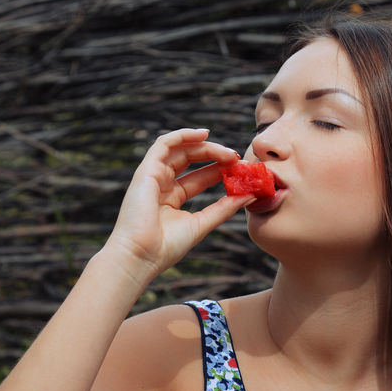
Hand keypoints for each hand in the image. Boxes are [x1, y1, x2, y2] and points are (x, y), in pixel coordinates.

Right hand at [104, 128, 251, 279]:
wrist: (141, 256)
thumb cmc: (167, 247)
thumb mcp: (202, 223)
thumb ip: (224, 208)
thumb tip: (250, 195)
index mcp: (172, 199)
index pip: (200, 177)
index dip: (220, 170)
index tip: (241, 169)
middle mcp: (162, 184)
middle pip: (191, 160)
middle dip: (215, 155)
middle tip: (236, 158)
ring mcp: (153, 176)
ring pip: (180, 149)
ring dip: (205, 146)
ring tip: (227, 152)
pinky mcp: (146, 170)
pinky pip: (164, 143)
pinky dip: (183, 135)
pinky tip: (204, 134)